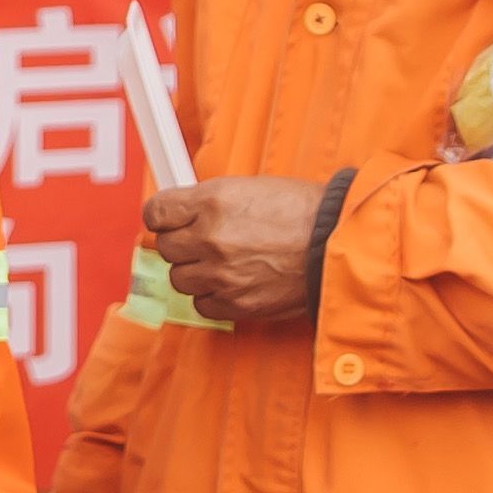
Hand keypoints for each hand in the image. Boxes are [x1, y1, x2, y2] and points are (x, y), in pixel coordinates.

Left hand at [137, 174, 342, 333]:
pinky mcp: (234, 304)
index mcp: (212, 202)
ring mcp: (220, 274)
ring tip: (224, 261)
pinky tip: (232, 282)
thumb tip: (181, 212)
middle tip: (204, 240)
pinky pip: (201, 305)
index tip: (168, 219)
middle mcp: (210, 238)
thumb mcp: (249, 188)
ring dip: (196, 271)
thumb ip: (208, 202)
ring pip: (180, 278)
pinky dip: (212, 296)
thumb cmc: (302, 212)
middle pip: (166, 247)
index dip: (162, 216)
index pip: (156, 212)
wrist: (337, 243)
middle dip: (182, 243)